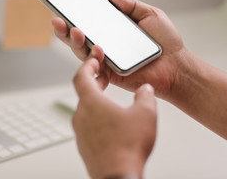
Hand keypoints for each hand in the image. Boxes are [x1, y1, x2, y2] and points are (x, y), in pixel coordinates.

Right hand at [53, 0, 187, 99]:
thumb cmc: (166, 43)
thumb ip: (131, 5)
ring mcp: (106, 60)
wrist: (177, 66)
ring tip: (75, 31)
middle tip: (59, 20)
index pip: (89, 23)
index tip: (65, 8)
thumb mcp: (150, 14)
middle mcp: (106, 45)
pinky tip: (96, 48)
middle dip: (65, 30)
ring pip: (82, 52)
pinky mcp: (110, 74)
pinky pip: (96, 67)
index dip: (75, 16)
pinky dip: (93, 58)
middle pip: (78, 38)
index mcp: (112, 31)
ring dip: (75, 42)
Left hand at [72, 58, 156, 178]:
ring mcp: (80, 132)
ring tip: (113, 103)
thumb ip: (145, 96)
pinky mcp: (84, 146)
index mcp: (91, 102)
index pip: (81, 76)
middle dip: (94, 82)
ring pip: (86, 110)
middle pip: (83, 92)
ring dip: (97, 102)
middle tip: (105, 78)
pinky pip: (88, 126)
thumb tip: (145, 89)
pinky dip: (97, 119)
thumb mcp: (146, 114)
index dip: (87, 65)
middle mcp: (80, 115)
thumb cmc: (128, 146)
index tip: (93, 60)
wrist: (118, 176)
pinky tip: (113, 125)